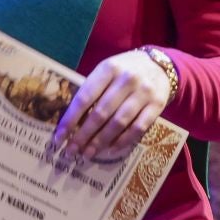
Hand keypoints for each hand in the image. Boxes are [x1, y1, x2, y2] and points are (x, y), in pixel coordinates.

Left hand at [54, 50, 172, 160]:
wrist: (160, 65)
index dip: (70, 119)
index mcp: (108, 68)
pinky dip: (123, 141)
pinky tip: (110, 150)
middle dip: (83, 135)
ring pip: (118, 123)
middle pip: (100, 113)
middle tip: (71, 150)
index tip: (59, 137)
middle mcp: (127, 79)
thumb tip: (70, 121)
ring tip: (87, 153)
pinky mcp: (157, 106)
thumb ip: (92, 90)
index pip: (84, 97)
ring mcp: (144, 93)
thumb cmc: (124, 70)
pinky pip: (138, 128)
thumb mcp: (106, 71)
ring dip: (100, 141)